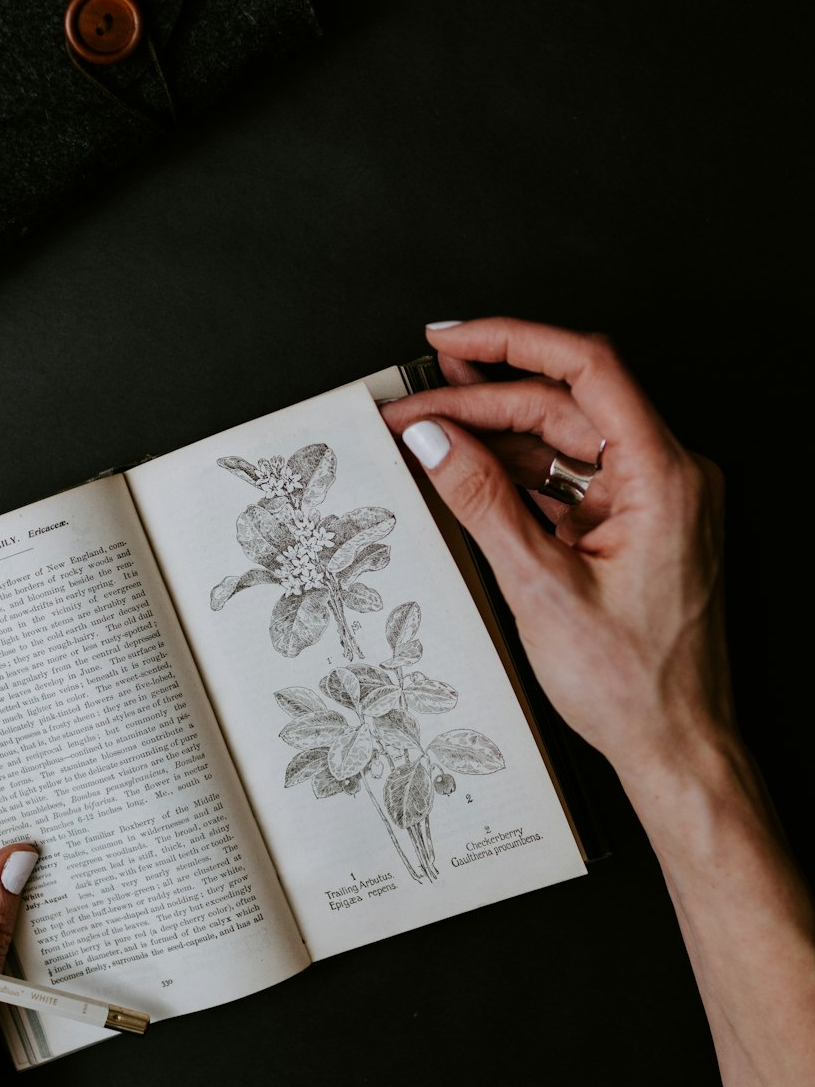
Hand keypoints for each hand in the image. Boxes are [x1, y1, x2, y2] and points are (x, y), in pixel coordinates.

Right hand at [381, 318, 734, 790]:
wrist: (675, 746)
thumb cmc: (632, 686)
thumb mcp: (540, 588)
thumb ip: (482, 501)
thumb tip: (433, 440)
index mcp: (666, 477)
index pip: (588, 367)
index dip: (513, 340)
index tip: (453, 339)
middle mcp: (669, 476)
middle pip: (566, 404)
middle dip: (483, 400)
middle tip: (411, 408)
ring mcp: (653, 500)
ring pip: (564, 439)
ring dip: (494, 433)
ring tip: (426, 428)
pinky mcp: (635, 526)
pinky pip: (570, 479)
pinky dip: (518, 474)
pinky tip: (467, 467)